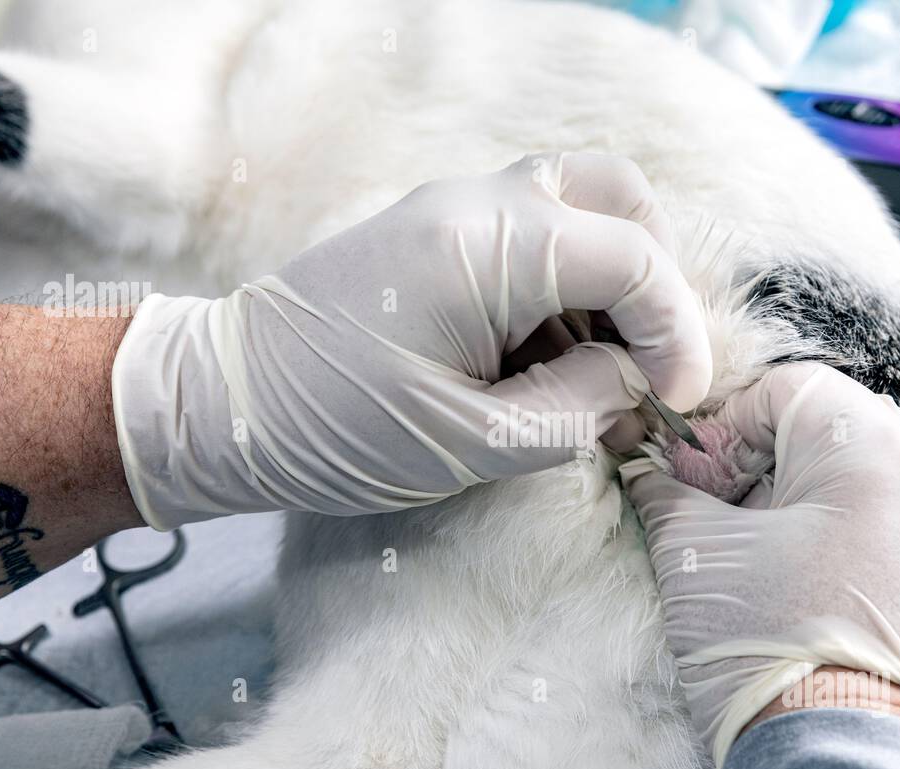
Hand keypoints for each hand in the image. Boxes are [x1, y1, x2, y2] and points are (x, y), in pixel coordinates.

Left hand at [113, 153, 710, 528]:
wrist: (221, 404)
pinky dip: (565, 290)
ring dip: (611, 284)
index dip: (678, 333)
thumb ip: (578, 405)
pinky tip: (544, 363)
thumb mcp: (474, 441)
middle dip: (656, 281)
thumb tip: (636, 380)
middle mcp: (478, 204)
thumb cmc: (335, 430)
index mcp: (489, 248)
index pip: (635, 258)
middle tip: (646, 364)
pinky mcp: (437, 235)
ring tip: (591, 375)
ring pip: (580, 207)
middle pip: (620, 196)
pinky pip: (533, 236)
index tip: (676, 401)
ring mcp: (453, 211)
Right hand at [619, 363, 899, 768]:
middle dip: (775, 469)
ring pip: (885, 489)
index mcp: (875, 449)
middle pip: (843, 435)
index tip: (698, 480)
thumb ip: (667, 495)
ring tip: (779, 571)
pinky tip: (831, 605)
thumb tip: (647, 475)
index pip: (791, 390)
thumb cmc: (771, 651)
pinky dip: (873, 554)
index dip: (729, 427)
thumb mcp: (696, 559)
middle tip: (729, 523)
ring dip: (825, 511)